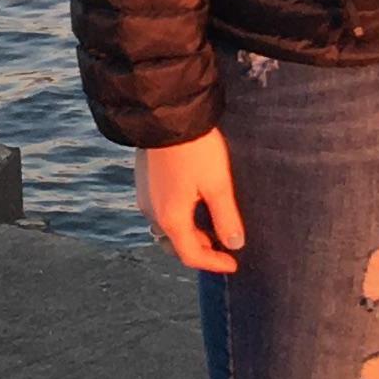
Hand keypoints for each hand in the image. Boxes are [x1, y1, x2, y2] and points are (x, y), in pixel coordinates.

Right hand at [138, 131, 249, 274]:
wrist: (166, 114)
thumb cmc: (195, 150)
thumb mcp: (217, 185)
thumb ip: (226, 217)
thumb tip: (234, 244)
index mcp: (170, 218)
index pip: (191, 254)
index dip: (213, 263)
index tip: (233, 264)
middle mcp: (152, 212)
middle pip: (174, 244)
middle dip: (198, 250)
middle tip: (222, 248)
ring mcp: (145, 196)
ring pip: (167, 227)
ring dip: (188, 233)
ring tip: (210, 228)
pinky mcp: (144, 182)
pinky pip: (161, 211)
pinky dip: (178, 218)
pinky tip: (193, 205)